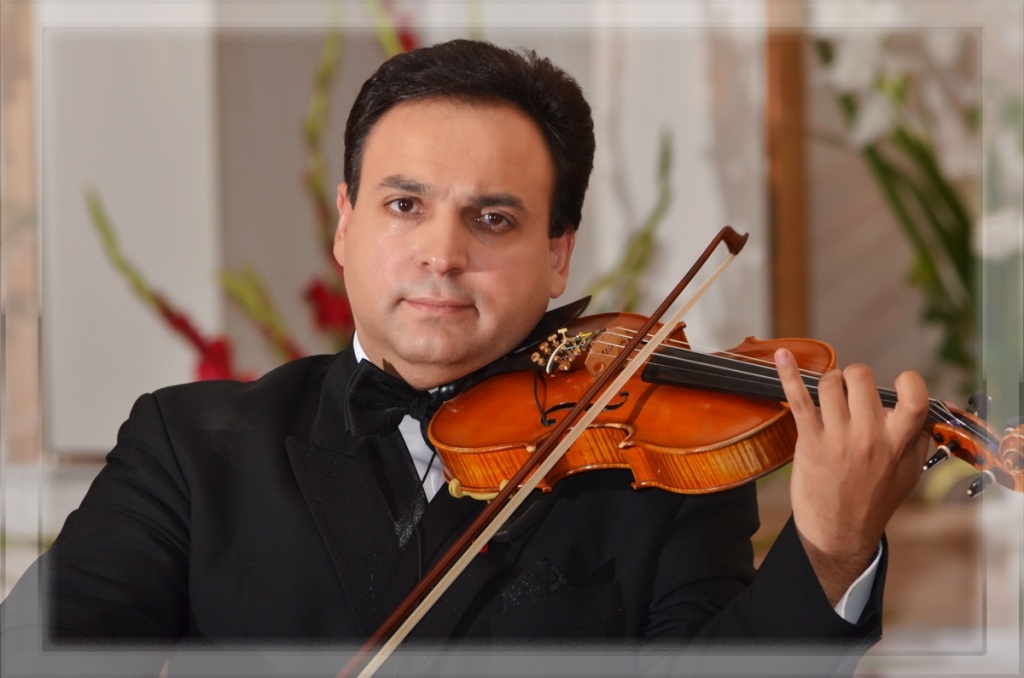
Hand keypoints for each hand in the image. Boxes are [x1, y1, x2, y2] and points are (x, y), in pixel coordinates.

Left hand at [775, 348, 930, 605]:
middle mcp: (869, 437)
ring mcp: (837, 438)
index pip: (914, 398)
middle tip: (851, 392)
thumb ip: (916, 439)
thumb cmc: (874, 500)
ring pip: (830, 384)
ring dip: (828, 382)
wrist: (839, 533)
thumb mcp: (908, 473)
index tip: (898, 384)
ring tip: (829, 395)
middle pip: (861, 379)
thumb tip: (916, 408)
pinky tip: (782, 356)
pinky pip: (798, 399)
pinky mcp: (809, 442)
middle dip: (854, 378)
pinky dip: (788, 374)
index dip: (908, 381)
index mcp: (899, 443)